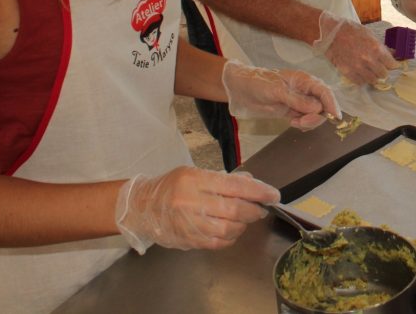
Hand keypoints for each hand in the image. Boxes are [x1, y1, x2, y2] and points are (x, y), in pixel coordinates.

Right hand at [115, 167, 279, 253]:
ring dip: (244, 224)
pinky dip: (231, 237)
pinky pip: (218, 242)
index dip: (258, 191)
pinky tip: (232, 230)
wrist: (142, 207)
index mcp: (195, 180)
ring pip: (229, 229)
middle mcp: (191, 202)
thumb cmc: (172, 186)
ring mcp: (189, 224)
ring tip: (246, 218)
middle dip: (254, 210)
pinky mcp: (189, 240)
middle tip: (262, 208)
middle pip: (235, 210)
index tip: (273, 195)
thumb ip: (224, 179)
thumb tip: (252, 184)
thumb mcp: (195, 172)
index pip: (234, 186)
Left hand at [221, 60, 339, 128]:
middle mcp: (305, 91)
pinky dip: (304, 124)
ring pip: (315, 114)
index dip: (332, 104)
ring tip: (294, 123)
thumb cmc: (258, 83)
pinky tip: (294, 124)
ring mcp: (299, 102)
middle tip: (301, 123)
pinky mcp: (292, 111)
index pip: (324, 91)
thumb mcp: (277, 90)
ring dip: (309, 122)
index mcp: (304, 80)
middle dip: (316, 116)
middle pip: (322, 105)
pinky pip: (306, 119)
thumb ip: (296, 100)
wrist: (241, 89)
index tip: (335, 117)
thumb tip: (317, 108)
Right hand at [312, 11, 397, 85]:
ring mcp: (357, 67)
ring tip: (371, 71)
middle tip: (381, 67)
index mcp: (376, 48)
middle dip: (384, 71)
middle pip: (383, 74)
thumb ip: (381, 47)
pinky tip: (362, 74)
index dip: (392, 64)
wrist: (332, 32)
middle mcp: (368, 59)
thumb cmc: (351, 30)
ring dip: (374, 77)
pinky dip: (363, 79)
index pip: (391, 64)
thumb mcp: (370, 34)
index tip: (391, 64)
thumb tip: (393, 54)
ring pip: (373, 80)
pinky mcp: (347, 72)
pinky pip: (360, 82)